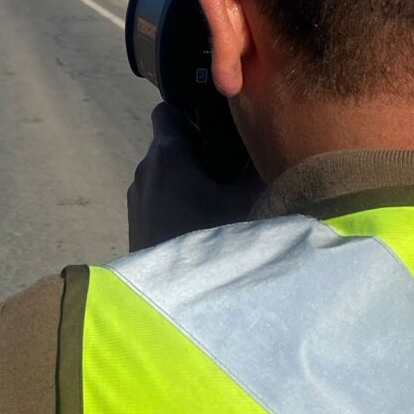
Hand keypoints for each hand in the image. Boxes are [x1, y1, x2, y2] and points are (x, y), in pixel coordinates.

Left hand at [127, 103, 264, 251]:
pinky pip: (157, 198)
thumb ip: (262, 169)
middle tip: (230, 166)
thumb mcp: (250, 201)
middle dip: (198, 149)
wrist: (177, 302)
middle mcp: (145, 170)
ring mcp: (136, 199)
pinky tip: (202, 222)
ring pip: (164, 174)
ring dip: (188, 179)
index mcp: (166, 154)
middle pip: (171, 144)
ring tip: (220, 197)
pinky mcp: (135, 224)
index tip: (216, 123)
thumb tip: (278, 147)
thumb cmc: (212, 239)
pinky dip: (176, 201)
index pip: (166, 110)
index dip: (190, 110)